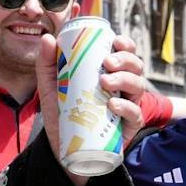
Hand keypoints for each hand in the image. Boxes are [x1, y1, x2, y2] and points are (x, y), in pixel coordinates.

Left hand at [36, 33, 145, 181]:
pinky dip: (126, 107)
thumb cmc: (63, 113)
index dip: (125, 44)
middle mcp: (122, 86)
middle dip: (125, 59)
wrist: (63, 147)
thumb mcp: (51, 87)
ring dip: (125, 79)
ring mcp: (127, 105)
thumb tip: (47, 37)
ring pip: (138, 86)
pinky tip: (113, 105)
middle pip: (135, 66)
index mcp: (108, 73)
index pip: (124, 53)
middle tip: (107, 62)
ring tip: (105, 81)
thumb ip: (48, 64)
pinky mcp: (128, 126)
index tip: (115, 41)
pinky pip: (135, 114)